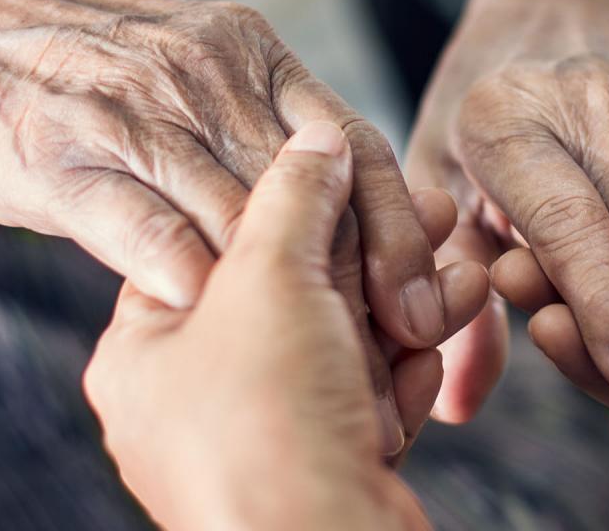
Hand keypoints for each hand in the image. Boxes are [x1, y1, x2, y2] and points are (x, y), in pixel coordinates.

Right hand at [0, 0, 448, 352]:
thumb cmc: (88, 79)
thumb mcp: (195, 84)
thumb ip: (261, 146)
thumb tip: (339, 230)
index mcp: (254, 57)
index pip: (356, 146)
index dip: (399, 229)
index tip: (426, 301)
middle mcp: (206, 76)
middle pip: (313, 191)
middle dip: (360, 274)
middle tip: (396, 342)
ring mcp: (135, 113)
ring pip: (239, 216)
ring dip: (284, 299)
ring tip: (320, 360)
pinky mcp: (65, 156)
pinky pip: (145, 229)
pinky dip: (189, 280)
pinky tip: (217, 324)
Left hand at [84, 123, 450, 529]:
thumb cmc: (267, 427)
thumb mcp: (271, 278)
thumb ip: (294, 196)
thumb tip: (315, 139)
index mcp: (146, 350)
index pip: (218, 247)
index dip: (294, 206)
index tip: (354, 176)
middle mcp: (196, 398)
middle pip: (295, 298)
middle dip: (372, 259)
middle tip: (429, 215)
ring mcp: (261, 440)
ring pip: (343, 348)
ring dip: (405, 312)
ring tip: (462, 278)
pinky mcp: (320, 470)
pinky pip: (365, 399)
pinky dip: (405, 376)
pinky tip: (438, 350)